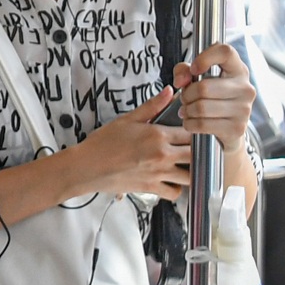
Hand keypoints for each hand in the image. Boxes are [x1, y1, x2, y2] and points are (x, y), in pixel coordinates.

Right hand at [68, 88, 192, 199]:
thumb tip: (170, 91)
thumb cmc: (103, 142)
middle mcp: (162, 155)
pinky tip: (171, 181)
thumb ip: (152, 106)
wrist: (86, 166)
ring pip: (190, 176)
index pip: (192, 133)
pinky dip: (176, 188)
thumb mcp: (127, 119)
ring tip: (184, 166)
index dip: (197, 133)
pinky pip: (175, 192)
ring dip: (190, 171)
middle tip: (193, 151)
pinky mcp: (151, 188)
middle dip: (198, 153)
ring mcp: (158, 173)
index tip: (194, 133)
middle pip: (196, 156)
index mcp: (158, 135)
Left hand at [175, 44, 255, 153]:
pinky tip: (191, 121)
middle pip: (204, 87)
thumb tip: (181, 81)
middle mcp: (245, 87)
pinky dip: (189, 123)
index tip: (194, 69)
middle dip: (187, 94)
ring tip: (187, 109)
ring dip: (187, 109)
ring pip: (201, 107)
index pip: (225, 52)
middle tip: (185, 98)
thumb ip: (184, 71)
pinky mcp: (237, 128)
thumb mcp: (197, 78)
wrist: (228, 129)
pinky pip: (202, 124)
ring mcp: (243, 109)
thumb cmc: (212, 98)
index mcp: (238, 70)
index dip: (205, 58)